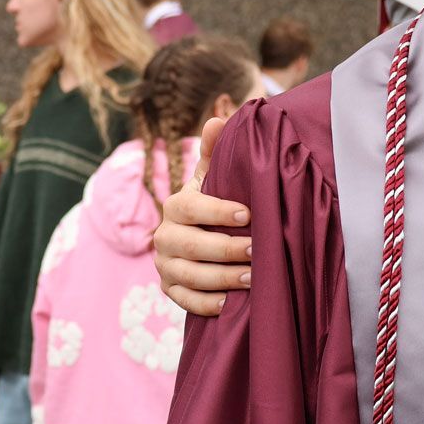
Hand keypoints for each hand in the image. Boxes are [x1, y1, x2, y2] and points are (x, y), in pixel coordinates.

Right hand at [155, 116, 251, 315]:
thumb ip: (217, 151)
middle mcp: (164, 235)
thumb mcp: (218, 176)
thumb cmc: (218, 199)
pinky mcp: (169, 289)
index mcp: (177, 205)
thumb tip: (219, 119)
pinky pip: (184, 301)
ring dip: (221, 278)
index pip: (191, 207)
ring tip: (252, 278)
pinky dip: (206, 303)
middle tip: (258, 251)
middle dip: (225, 249)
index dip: (217, 212)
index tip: (248, 215)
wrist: (203, 233)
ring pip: (188, 276)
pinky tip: (230, 303)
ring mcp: (164, 264)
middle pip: (189, 246)